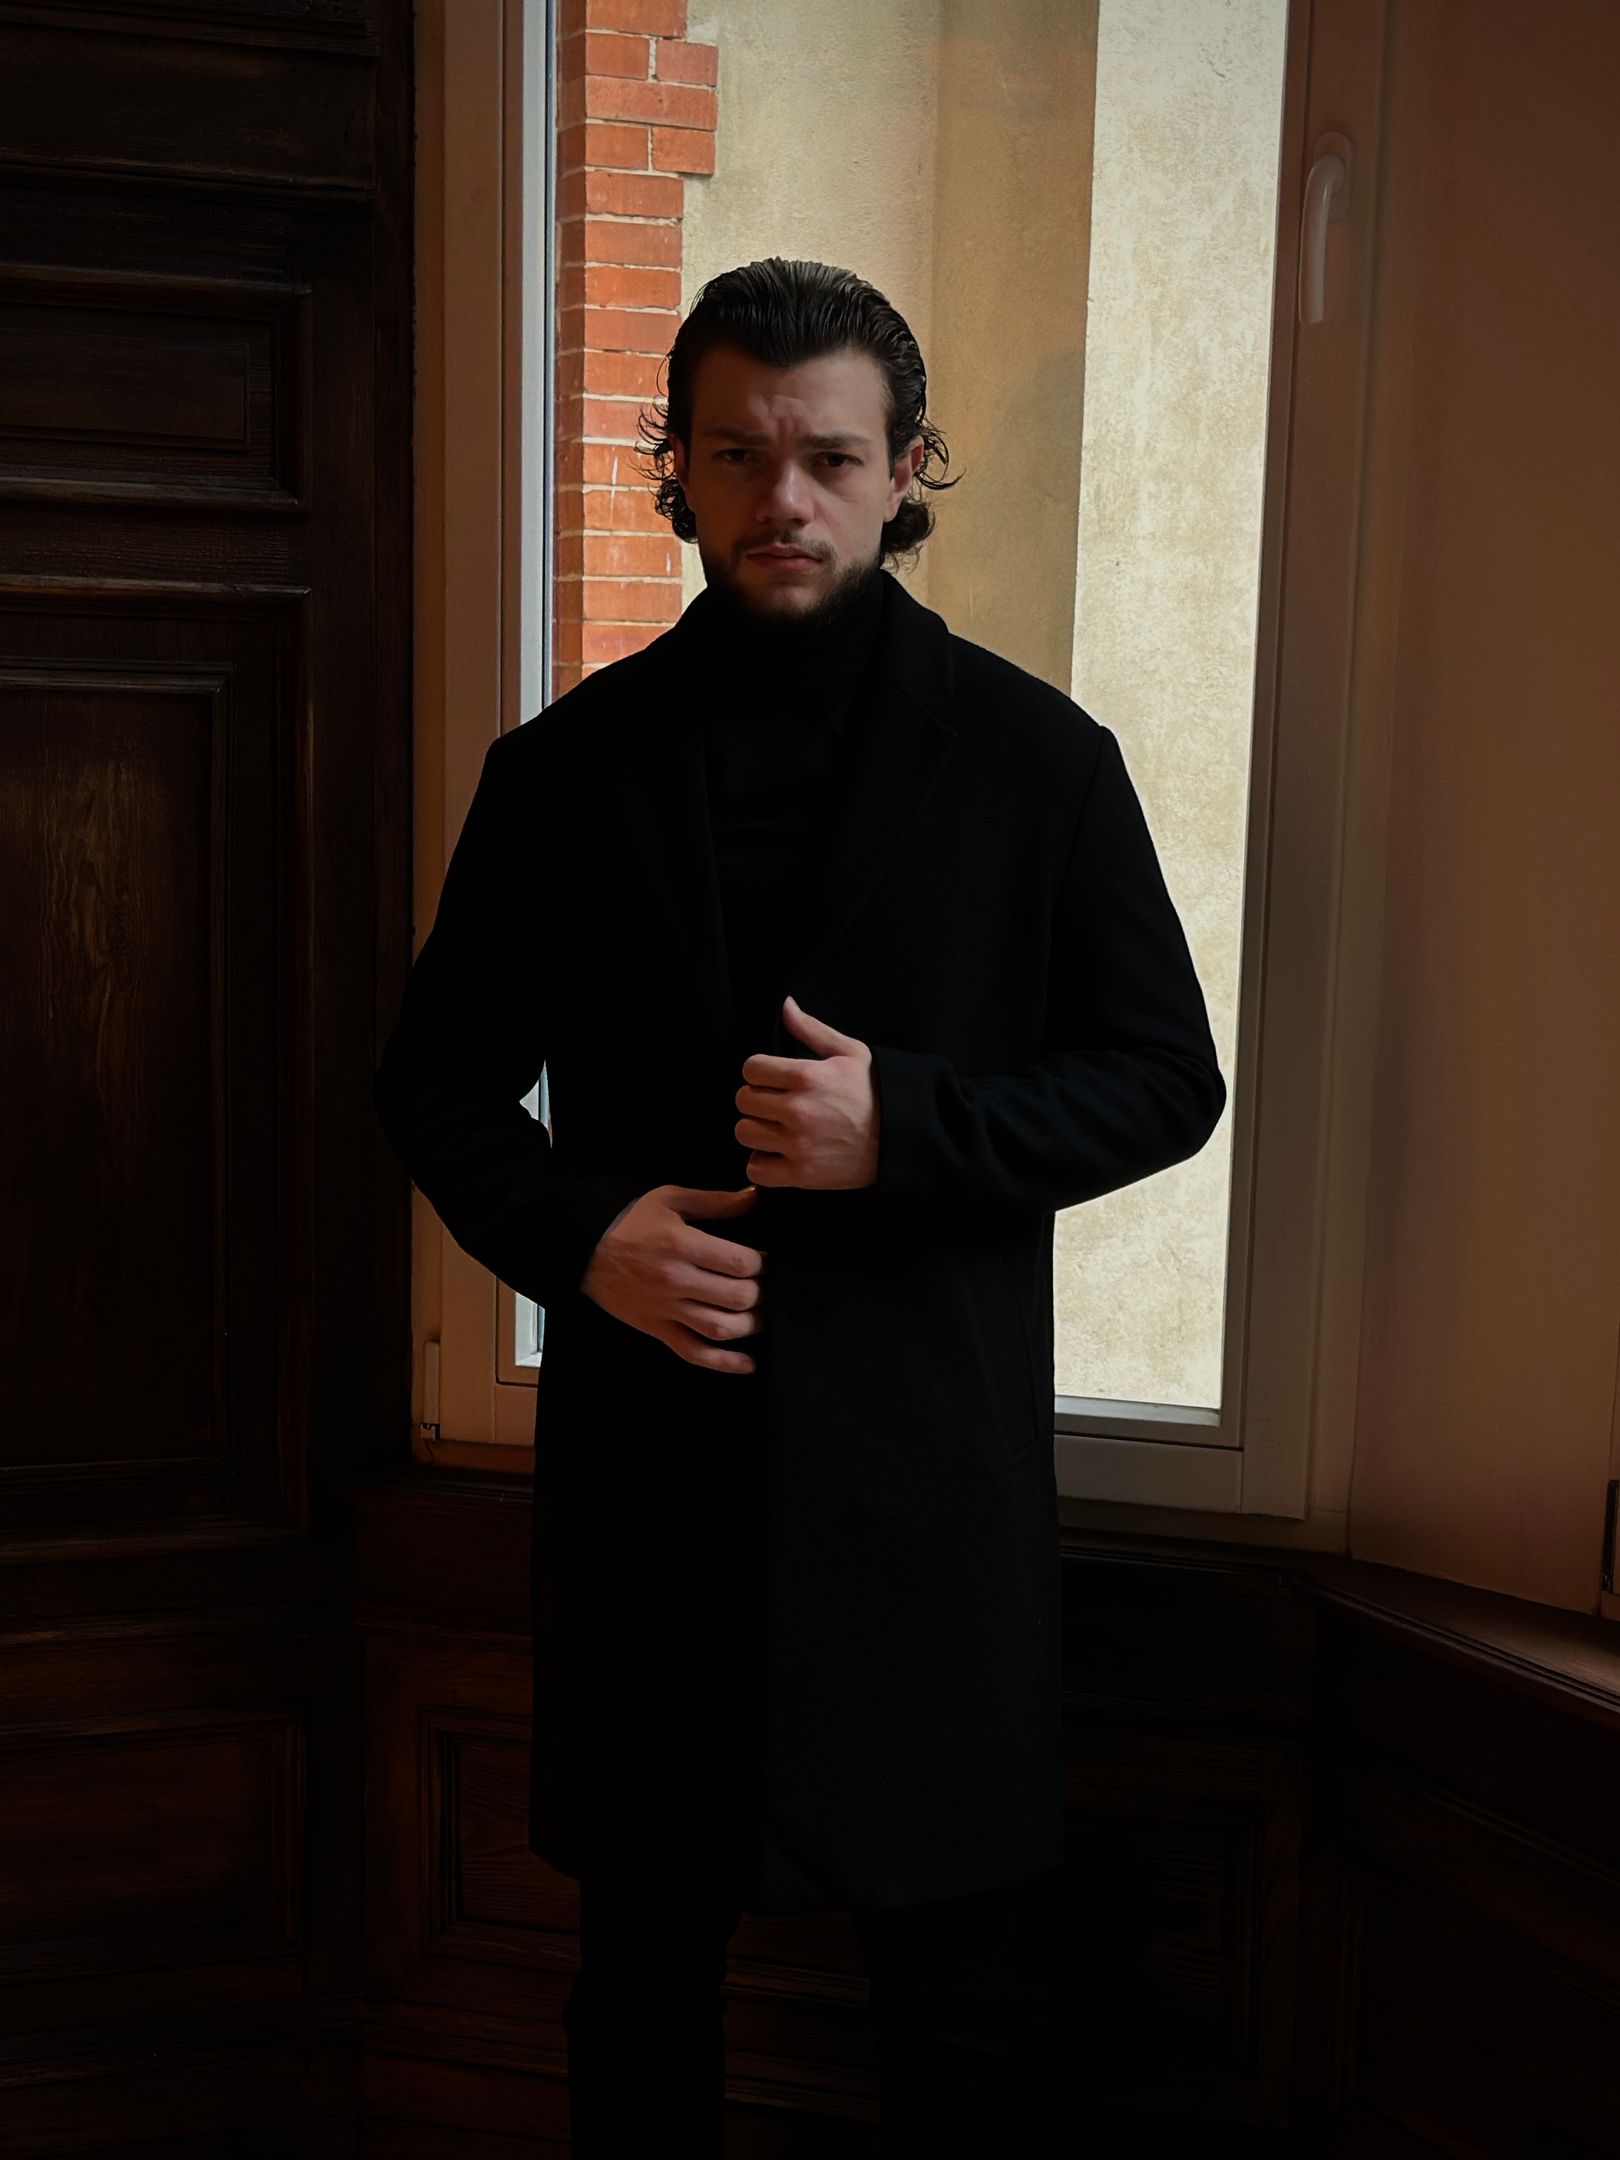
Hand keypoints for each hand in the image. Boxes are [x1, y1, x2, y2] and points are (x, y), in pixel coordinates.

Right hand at [581, 1183, 765, 1374]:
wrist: (583, 1247)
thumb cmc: (629, 1221)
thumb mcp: (671, 1200)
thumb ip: (716, 1202)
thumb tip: (754, 1197)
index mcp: (681, 1245)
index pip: (740, 1262)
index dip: (762, 1262)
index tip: (764, 1259)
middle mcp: (676, 1281)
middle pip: (738, 1297)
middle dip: (760, 1291)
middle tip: (763, 1284)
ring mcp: (666, 1309)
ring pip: (721, 1328)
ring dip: (750, 1324)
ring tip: (758, 1313)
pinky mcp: (656, 1329)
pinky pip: (694, 1352)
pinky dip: (725, 1363)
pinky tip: (748, 1363)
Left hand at [735, 994, 879, 1189]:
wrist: (902, 1138)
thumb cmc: (876, 1092)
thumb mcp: (851, 1052)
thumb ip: (812, 1029)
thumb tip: (786, 1005)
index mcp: (808, 1076)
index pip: (751, 1068)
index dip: (759, 1072)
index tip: (773, 1080)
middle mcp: (798, 1109)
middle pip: (743, 1100)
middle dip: (757, 1099)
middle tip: (776, 1104)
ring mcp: (797, 1144)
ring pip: (744, 1132)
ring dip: (757, 1130)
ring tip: (777, 1129)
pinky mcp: (800, 1174)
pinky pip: (755, 1168)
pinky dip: (762, 1163)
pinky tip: (779, 1154)